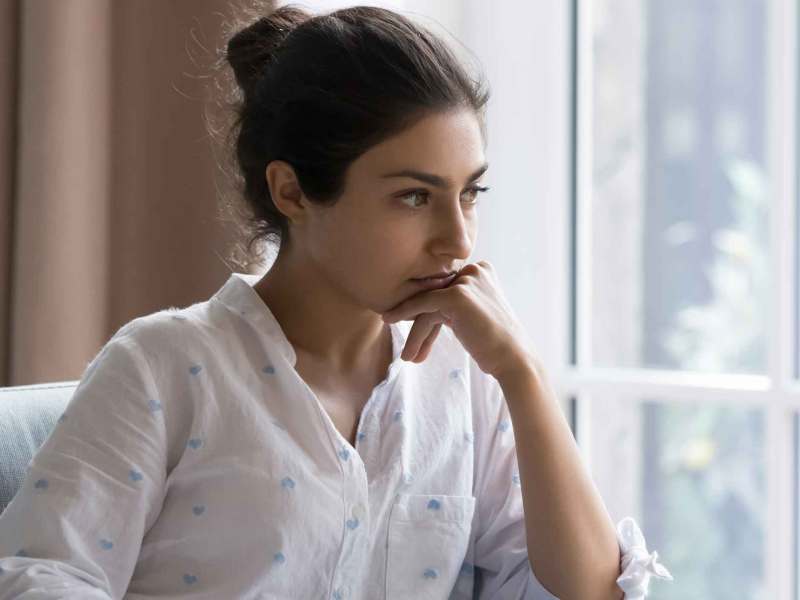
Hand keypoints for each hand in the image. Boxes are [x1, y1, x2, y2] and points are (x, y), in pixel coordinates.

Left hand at [381, 260, 537, 377]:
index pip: (445, 289)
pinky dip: (405, 316)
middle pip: (435, 296)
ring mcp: (466, 281)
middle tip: (411, 351)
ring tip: (408, 358)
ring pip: (427, 304)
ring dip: (416, 333)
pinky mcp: (457, 295)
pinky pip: (423, 305)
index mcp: (482, 270)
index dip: (430, 316)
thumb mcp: (473, 315)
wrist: (513, 359)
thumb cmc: (494, 344)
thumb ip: (452, 304)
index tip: (420, 339)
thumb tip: (420, 308)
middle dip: (421, 326)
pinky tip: (397, 334)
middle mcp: (475, 270)